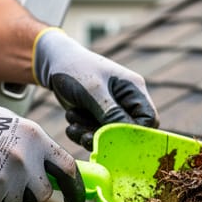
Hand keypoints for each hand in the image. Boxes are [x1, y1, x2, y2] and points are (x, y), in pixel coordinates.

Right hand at [0, 102, 85, 201]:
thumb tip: (59, 168)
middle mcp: (24, 157)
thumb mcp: (7, 123)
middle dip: (28, 193)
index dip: (75, 189)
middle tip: (7, 181)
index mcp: (33, 136)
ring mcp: (6, 177)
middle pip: (42, 194)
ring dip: (1, 196)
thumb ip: (33, 145)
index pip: (68, 168)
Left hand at [33, 28, 157, 148]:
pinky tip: (71, 123)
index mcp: (134, 90)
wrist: (52, 63)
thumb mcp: (93, 90)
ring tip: (73, 119)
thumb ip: (111, 113)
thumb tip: (127, 137)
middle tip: (85, 135)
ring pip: (110, 137)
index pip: (149, 120)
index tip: (113, 139)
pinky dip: (82, 134)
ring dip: (89, 134)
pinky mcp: (98, 118)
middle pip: (128, 132)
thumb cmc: (75, 69)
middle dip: (105, 136)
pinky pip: (96, 136)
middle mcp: (127, 102)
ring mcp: (112, 111)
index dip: (135, 134)